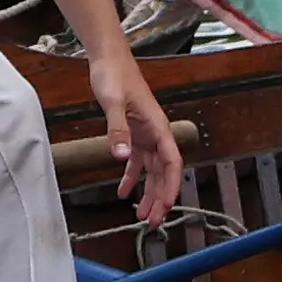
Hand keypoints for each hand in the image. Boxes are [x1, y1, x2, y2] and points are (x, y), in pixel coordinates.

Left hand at [90, 47, 187, 225]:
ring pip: (152, 171)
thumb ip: (118, 130)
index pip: (172, 163)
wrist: (109, 60)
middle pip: (164, 173)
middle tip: (153, 221)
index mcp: (158, 128)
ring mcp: (146, 135)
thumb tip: (122, 158)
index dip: (171, 185)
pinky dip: (131, 178)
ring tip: (141, 215)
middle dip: (160, 197)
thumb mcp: (113, 103)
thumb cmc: (114, 76)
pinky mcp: (134, 134)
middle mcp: (156, 134)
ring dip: (149, 192)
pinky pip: (137, 162)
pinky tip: (122, 192)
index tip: (167, 205)